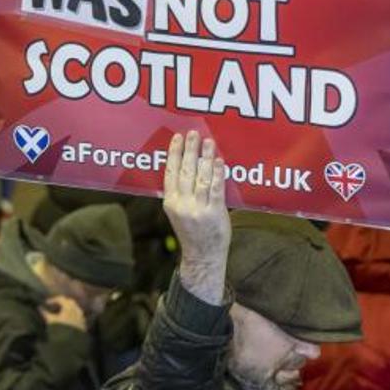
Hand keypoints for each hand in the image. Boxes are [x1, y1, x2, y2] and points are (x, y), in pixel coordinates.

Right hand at [41, 296, 86, 330]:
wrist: (72, 342)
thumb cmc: (60, 329)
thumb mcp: (51, 321)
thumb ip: (45, 313)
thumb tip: (40, 308)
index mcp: (69, 306)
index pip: (61, 299)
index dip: (53, 300)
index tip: (46, 303)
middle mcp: (76, 309)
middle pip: (69, 302)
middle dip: (62, 302)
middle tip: (55, 305)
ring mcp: (81, 316)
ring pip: (75, 308)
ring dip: (68, 308)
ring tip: (61, 312)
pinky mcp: (83, 323)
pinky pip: (78, 315)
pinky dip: (72, 314)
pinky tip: (68, 319)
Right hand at [163, 131, 228, 305]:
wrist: (202, 256)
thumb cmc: (192, 232)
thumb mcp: (178, 213)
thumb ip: (180, 193)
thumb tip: (187, 165)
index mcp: (170, 203)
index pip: (170, 173)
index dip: (174, 154)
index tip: (177, 138)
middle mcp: (182, 205)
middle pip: (185, 171)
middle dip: (190, 150)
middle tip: (193, 133)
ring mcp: (198, 209)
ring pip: (201, 177)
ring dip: (205, 157)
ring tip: (208, 142)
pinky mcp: (214, 213)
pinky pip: (215, 189)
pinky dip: (217, 173)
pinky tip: (218, 161)